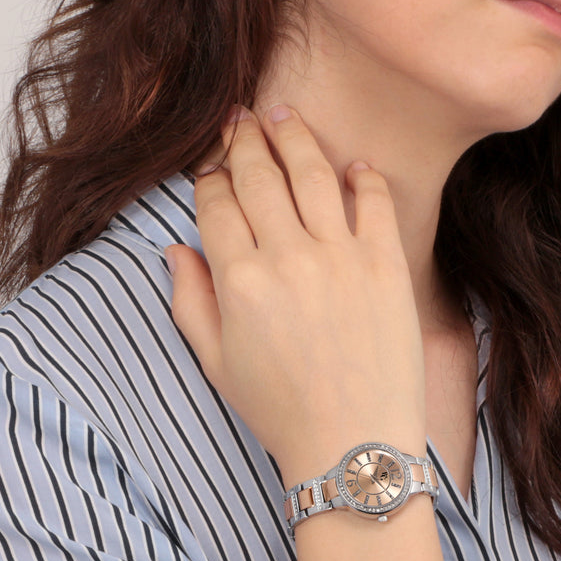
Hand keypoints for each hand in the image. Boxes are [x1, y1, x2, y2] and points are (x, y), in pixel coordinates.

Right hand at [167, 105, 426, 485]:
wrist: (354, 444)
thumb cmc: (282, 410)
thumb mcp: (217, 362)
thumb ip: (190, 300)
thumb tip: (175, 250)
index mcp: (239, 280)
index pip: (217, 204)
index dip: (211, 178)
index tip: (212, 166)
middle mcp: (287, 256)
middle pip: (260, 176)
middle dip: (245, 140)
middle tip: (242, 118)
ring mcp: (340, 256)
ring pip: (312, 174)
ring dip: (295, 138)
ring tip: (284, 117)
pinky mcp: (386, 263)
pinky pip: (375, 201)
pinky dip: (364, 176)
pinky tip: (353, 164)